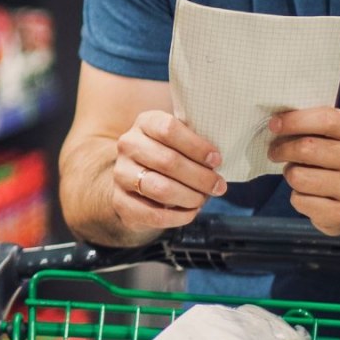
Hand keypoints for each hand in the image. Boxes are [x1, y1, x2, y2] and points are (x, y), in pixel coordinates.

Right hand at [112, 111, 227, 231]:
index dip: (196, 146)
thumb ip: (195, 142)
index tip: (216, 160)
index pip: (169, 129)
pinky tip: (190, 212)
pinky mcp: (120, 201)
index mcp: (145, 123)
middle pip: (167, 161)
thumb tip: (217, 160)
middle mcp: (128, 145)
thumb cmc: (167, 155)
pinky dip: (178, 217)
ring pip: (160, 188)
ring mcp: (120, 174)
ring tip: (203, 199)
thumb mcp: (179, 140)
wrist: (135, 179)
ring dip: (189, 197)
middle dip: (200, 177)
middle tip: (219, 186)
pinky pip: (153, 214)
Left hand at [268, 107, 339, 234]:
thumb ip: (312, 125)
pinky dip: (296, 197)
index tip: (274, 124)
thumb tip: (276, 124)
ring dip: (290, 174)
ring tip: (296, 173)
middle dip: (282, 149)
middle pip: (307, 148)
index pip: (327, 119)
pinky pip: (300, 201)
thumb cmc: (338, 160)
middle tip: (274, 152)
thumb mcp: (335, 136)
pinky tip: (308, 194)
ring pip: (298, 177)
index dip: (295, 120)